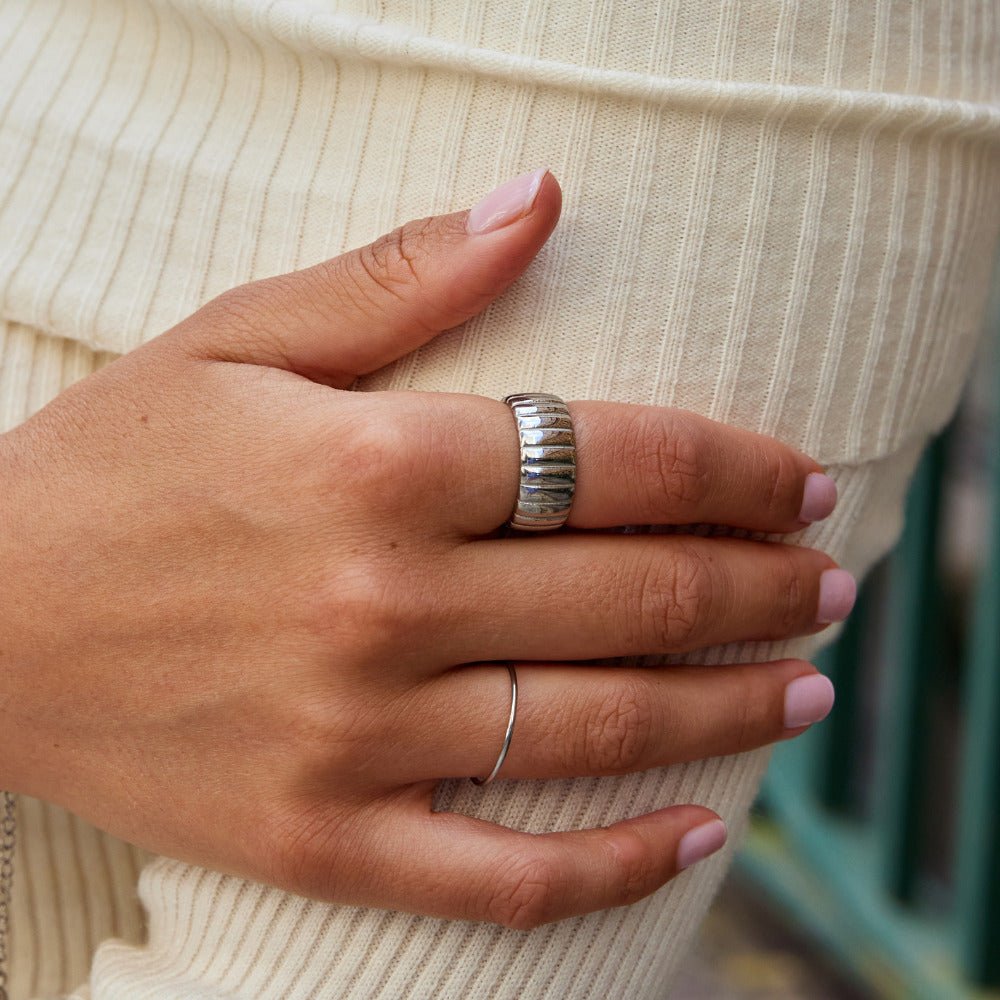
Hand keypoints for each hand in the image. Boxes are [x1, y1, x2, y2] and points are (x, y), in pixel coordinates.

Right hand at [0, 169, 849, 928]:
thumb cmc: (107, 469)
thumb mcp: (241, 340)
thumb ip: (406, 276)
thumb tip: (539, 198)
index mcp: (376, 467)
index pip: (615, 458)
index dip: (734, 466)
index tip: (801, 479)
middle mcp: (383, 604)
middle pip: (635, 591)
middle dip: (760, 584)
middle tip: (830, 581)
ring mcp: (355, 736)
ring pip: (597, 728)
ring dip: (728, 709)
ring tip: (805, 691)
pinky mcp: (319, 836)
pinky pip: (498, 877)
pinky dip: (609, 866)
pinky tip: (697, 837)